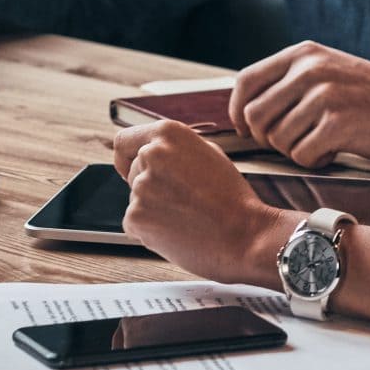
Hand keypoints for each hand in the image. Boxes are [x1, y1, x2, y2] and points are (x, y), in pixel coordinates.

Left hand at [114, 121, 294, 284]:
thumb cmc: (232, 199)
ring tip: (187, 217)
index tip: (132, 169)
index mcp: (168, 133)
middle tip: (182, 200)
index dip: (127, 158)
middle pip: (132, 172)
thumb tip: (148, 152)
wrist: (246, 236)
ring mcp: (141, 186)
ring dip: (153, 210)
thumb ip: (175, 149)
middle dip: (150, 186)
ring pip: (135, 199)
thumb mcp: (208, 154)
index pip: (123, 142)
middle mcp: (150, 154)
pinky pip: (133, 224)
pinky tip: (178, 231)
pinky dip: (150, 231)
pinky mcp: (136, 216)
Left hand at [229, 41, 369, 166]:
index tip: (246, 129)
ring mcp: (323, 96)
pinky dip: (313, 161)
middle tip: (292, 142)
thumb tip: (247, 109)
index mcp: (303, 54)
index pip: (246, 81)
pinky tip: (332, 153)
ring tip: (320, 145)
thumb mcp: (329, 69)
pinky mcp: (337, 124)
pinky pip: (301, 155)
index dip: (238, 111)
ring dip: (294, 151)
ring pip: (277, 139)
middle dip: (267, 138)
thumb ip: (291, 80)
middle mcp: (309, 70)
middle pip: (255, 116)